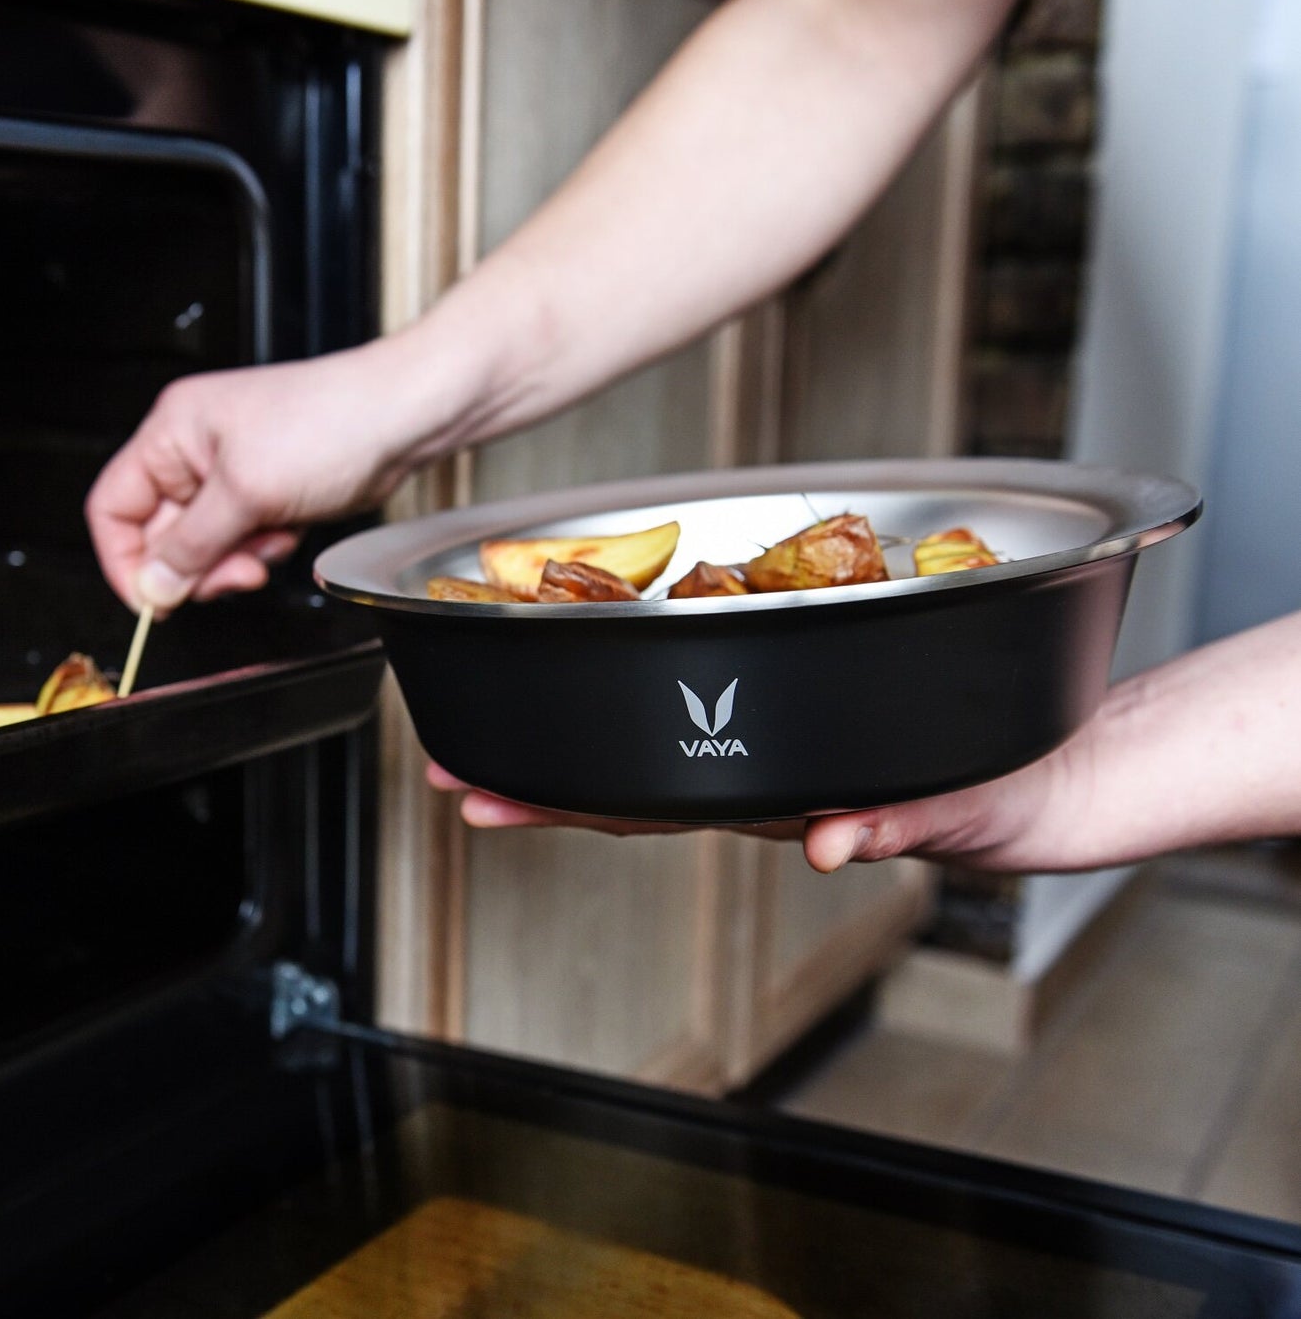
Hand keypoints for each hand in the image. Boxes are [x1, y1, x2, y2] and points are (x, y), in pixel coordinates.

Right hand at [86, 336, 468, 611]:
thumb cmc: (332, 421)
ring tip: (268, 545)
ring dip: (233, 559)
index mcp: (172, 431)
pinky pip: (240, 541)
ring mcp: (231, 473)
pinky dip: (261, 549)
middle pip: (160, 533)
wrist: (403, 418)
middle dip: (197, 563)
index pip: (113, 506)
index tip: (153, 599)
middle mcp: (194, 450)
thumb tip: (153, 586)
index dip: (125, 559)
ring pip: (203, 545)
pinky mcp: (265, 492)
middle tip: (232, 574)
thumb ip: (192, 546)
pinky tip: (288, 532)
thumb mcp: (247, 492)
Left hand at [426, 731, 1084, 872]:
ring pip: (655, 743)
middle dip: (529, 775)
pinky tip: (604, 671)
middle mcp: (761, 778)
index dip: (555, 799)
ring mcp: (778, 750)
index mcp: (781, 797)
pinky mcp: (808, 712)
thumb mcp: (965, 810)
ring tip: (492, 723)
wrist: (1071, 773)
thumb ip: (899, 822)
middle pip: (623, 779)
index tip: (477, 795)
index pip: (645, 801)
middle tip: (443, 767)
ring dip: (571, 734)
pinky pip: (714, 698)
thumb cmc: (1021, 794)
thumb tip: (832, 843)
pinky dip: (651, 688)